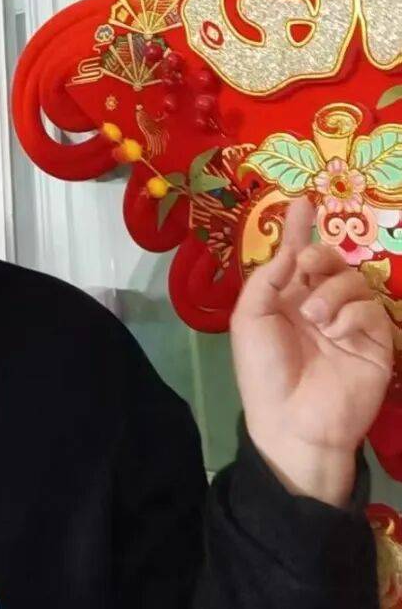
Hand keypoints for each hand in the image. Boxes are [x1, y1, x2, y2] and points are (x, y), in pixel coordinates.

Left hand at [230, 196, 394, 505]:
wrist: (293, 421)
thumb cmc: (263, 371)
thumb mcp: (249, 320)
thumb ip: (267, 280)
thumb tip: (289, 248)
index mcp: (284, 299)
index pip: (296, 256)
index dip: (300, 230)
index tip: (304, 202)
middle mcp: (317, 304)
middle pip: (329, 261)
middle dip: (319, 255)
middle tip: (305, 267)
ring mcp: (348, 322)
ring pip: (353, 280)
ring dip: (331, 291)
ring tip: (315, 318)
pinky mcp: (375, 340)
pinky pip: (371, 308)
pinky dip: (351, 314)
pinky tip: (335, 333)